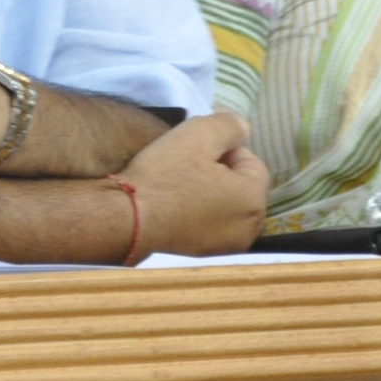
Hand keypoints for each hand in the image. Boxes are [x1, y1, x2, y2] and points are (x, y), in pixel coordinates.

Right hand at [116, 113, 273, 257]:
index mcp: (253, 201)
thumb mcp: (198, 135)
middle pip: (241, 185)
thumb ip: (230, 126)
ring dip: (209, 191)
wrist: (127, 220)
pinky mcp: (204, 254)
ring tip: (179, 183)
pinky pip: (210, 223)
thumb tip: (243, 130)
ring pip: (225, 204)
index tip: (196, 148)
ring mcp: (227, 246)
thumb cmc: (165, 177)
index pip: (252, 162)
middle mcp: (248, 229)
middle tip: (188, 163)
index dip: (225, 148)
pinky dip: (199, 211)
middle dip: (220, 171)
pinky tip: (174, 204)